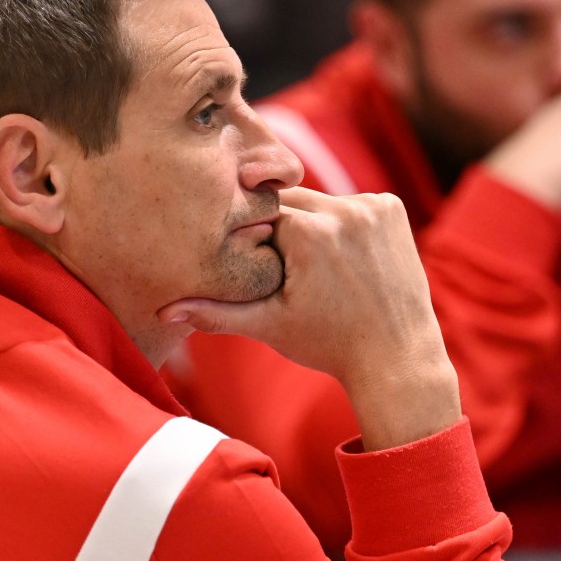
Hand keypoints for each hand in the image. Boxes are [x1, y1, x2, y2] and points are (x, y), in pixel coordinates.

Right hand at [159, 187, 459, 450]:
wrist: (396, 357)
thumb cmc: (328, 346)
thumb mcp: (267, 326)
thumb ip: (214, 311)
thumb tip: (163, 310)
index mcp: (309, 232)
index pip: (263, 218)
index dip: (261, 247)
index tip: (274, 276)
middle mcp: (344, 210)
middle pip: (293, 205)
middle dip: (287, 233)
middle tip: (295, 275)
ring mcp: (374, 206)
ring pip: (322, 202)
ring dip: (316, 225)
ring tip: (326, 271)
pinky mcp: (393, 207)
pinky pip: (353, 204)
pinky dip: (346, 223)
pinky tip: (349, 260)